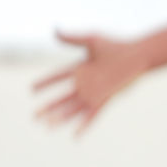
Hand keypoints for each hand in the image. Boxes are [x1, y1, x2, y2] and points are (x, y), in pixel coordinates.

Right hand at [33, 31, 149, 134]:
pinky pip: (92, 114)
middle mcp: (85, 82)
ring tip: (46, 126)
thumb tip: (54, 30)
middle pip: (63, 98)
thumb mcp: (91, 40)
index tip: (31, 89)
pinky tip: (75, 135)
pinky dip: (84, 125)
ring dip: (60, 117)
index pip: (58, 76)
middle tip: (34, 116)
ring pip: (73, 108)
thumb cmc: (116, 47)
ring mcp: (94, 92)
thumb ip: (72, 38)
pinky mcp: (103, 99)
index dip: (45, 83)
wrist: (136, 57)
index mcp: (81, 68)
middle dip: (49, 107)